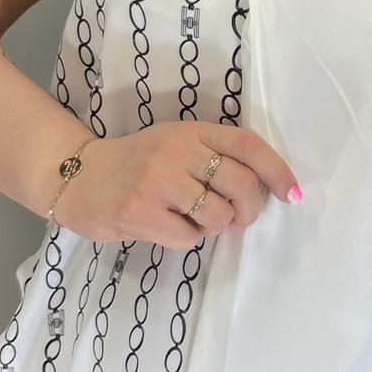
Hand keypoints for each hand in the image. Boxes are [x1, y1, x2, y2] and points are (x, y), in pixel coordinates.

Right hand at [52, 121, 301, 250]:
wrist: (79, 178)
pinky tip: (165, 226)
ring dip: (213, 227)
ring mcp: (157, 180)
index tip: (291, 194)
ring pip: (218, 216)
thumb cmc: (135, 165)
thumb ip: (211, 159)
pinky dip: (185, 240)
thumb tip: (259, 196)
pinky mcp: (140, 211)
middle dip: (247, 211)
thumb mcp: (173, 146)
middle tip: (233, 219)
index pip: (246, 143)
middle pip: (241, 184)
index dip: (277, 169)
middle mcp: (175, 150)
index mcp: (189, 131)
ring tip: (190, 219)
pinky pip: (189, 239)